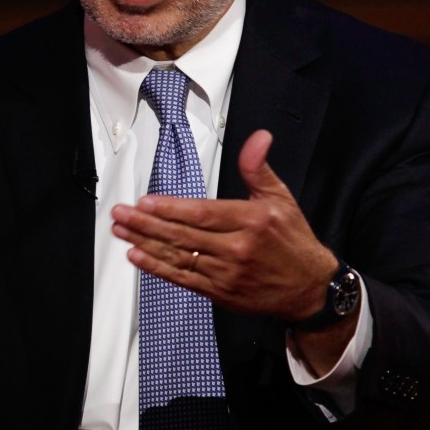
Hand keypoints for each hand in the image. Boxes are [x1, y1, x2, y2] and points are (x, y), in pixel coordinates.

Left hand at [110, 129, 337, 320]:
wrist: (309, 288)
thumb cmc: (292, 240)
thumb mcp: (281, 198)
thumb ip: (259, 168)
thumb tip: (258, 137)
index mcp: (251, 221)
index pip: (202, 214)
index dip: (170, 209)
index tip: (144, 202)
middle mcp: (237, 249)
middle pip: (183, 235)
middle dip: (146, 224)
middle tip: (120, 214)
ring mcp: (226, 274)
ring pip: (178, 257)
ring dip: (145, 244)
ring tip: (121, 232)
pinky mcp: (219, 292)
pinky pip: (183, 279)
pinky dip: (158, 269)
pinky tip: (138, 257)